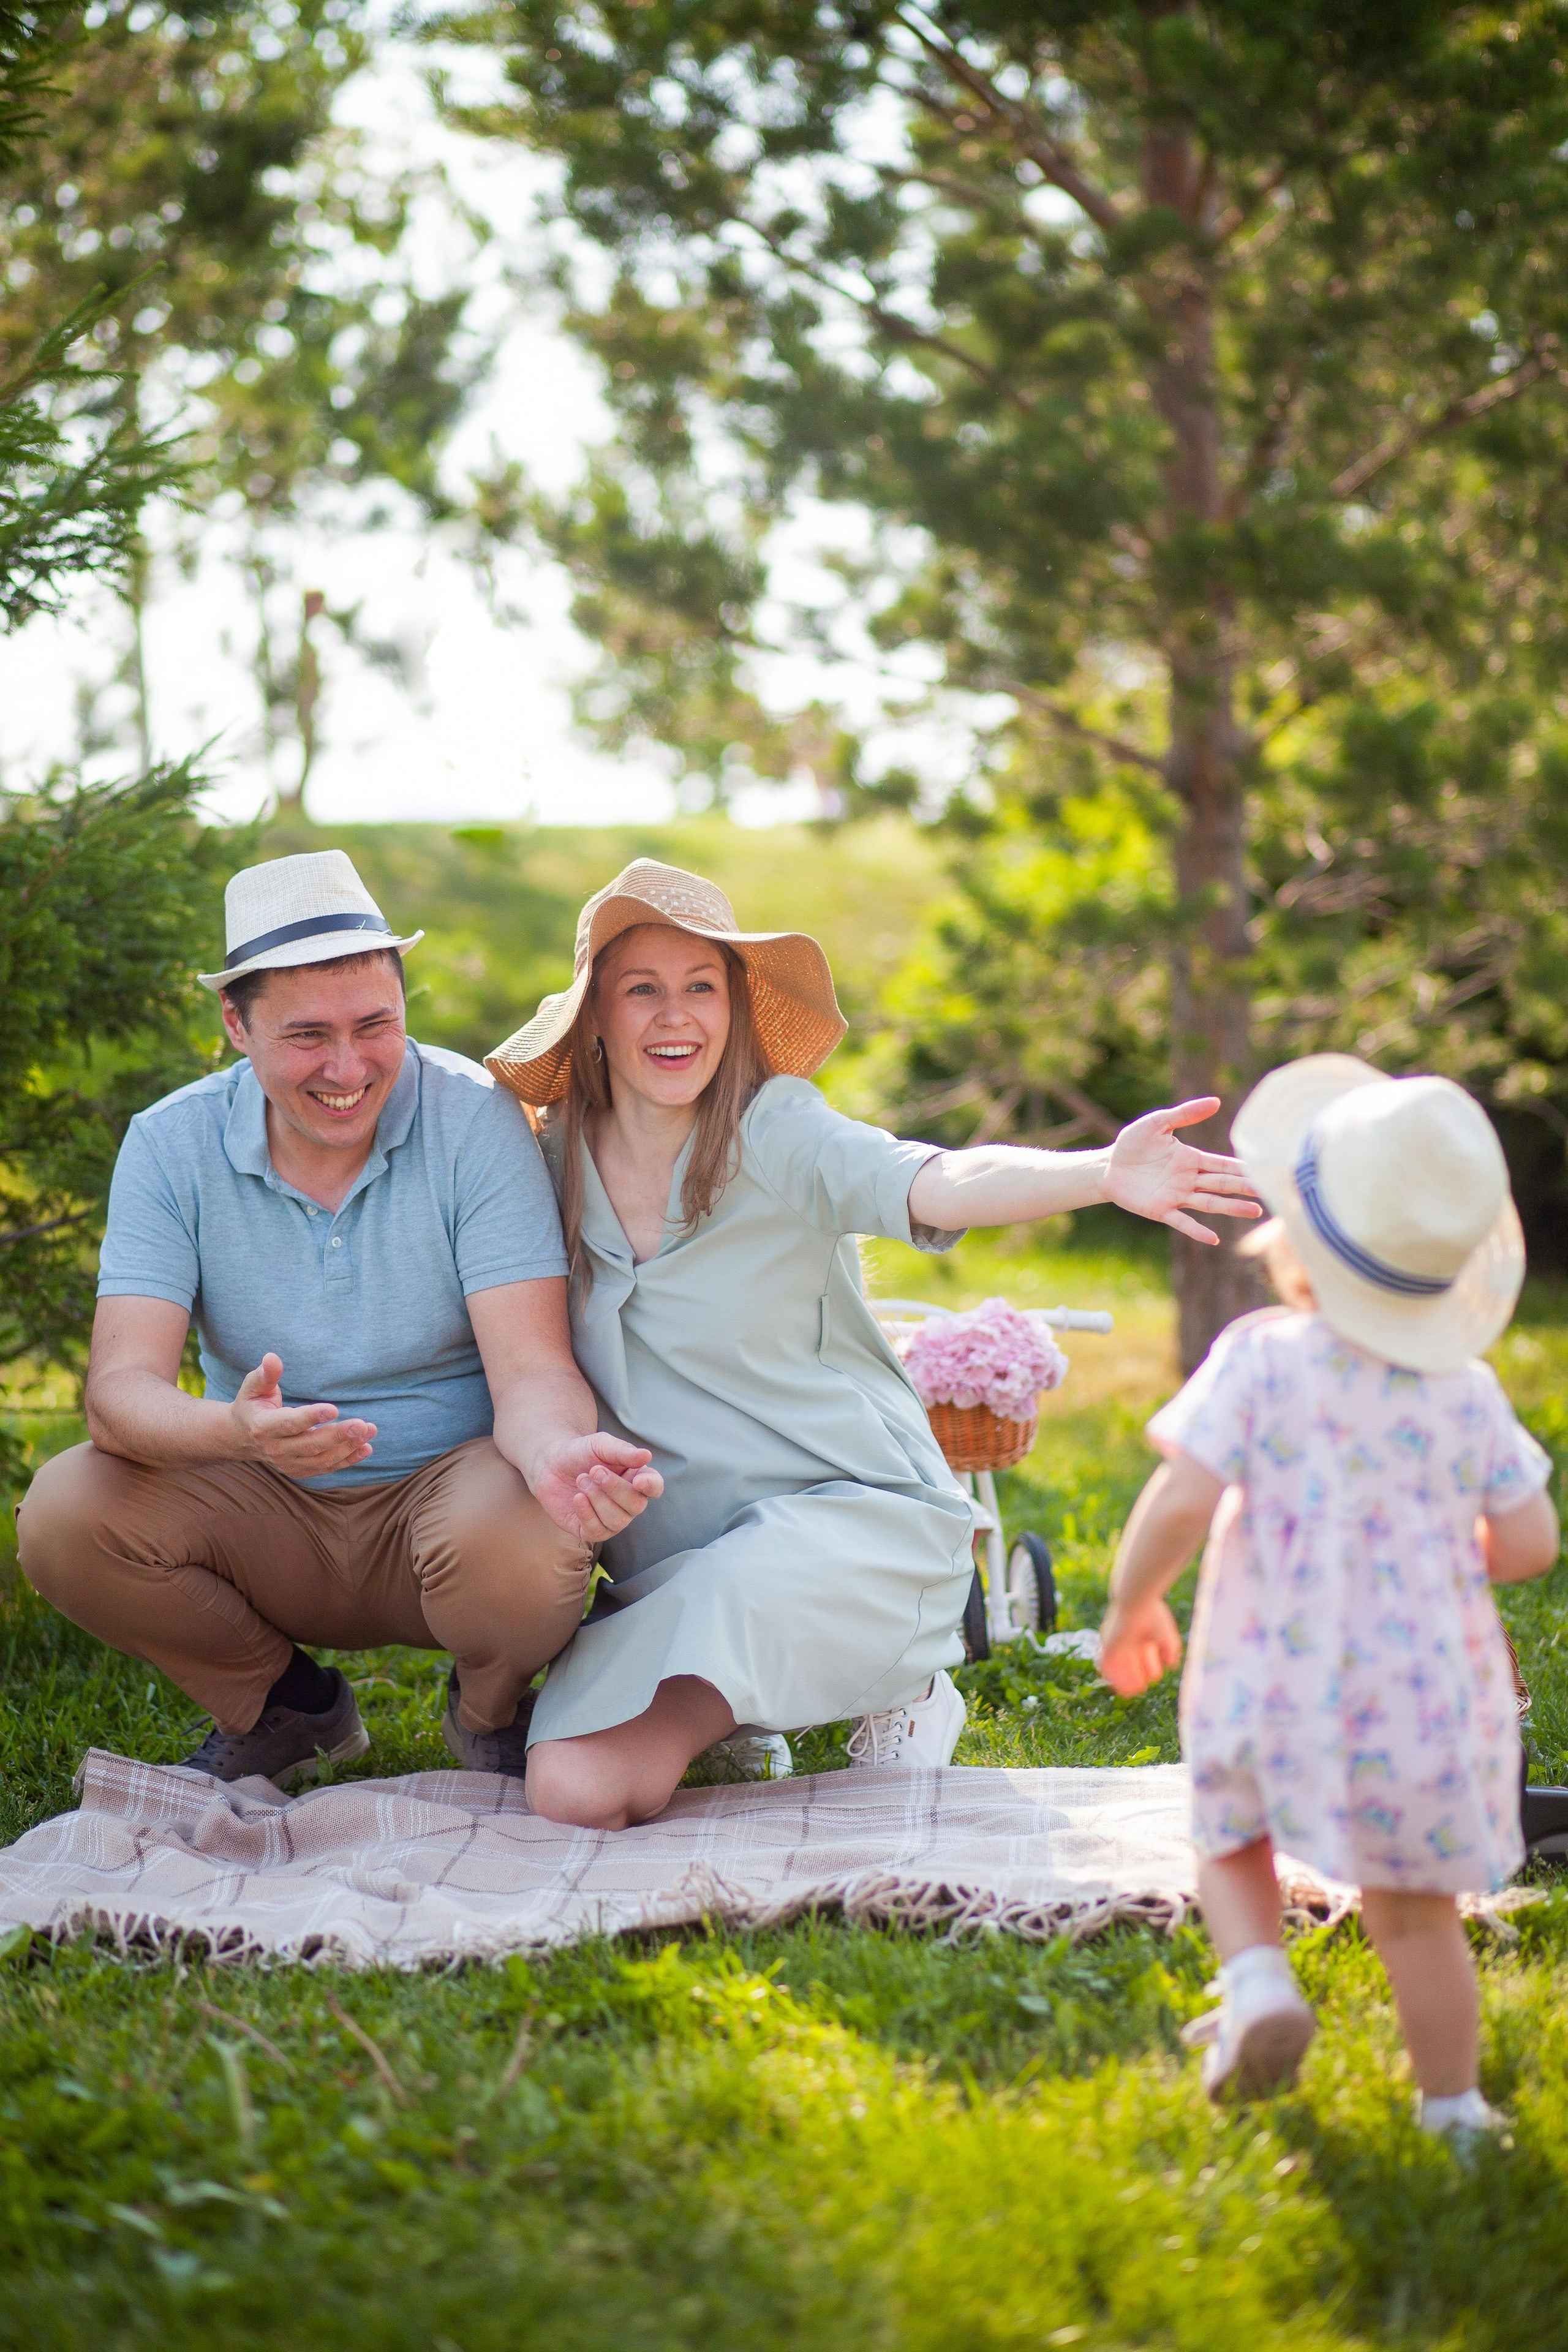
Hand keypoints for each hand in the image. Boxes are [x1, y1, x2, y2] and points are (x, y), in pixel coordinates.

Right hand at [229, 1353, 375, 1476]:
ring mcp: (287, 1463)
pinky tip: (366, 1448)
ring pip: (321, 1459)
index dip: (312, 1417)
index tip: (334, 1409)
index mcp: (263, 1427)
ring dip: (348, 1447)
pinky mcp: (299, 1470)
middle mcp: (275, 1449)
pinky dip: (347, 1460)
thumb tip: (272, 1357)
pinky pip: (326, 1468)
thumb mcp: (253, 1387)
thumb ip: (265, 1375)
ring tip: (369, 1431)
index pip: (291, 1424)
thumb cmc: (252, 1405)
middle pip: (311, 1445)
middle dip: (338, 1436)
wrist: (241, 1437)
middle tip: (362, 1425)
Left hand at [531, 1431, 663, 1544]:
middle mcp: (628, 1502)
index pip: (655, 1487)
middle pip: (636, 1506)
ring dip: (597, 1499)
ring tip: (581, 1480)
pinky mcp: (590, 1529)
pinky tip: (577, 1498)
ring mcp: (611, 1518)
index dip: (651, 1486)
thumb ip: (623, 1451)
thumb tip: (646, 1455)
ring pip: (617, 1521)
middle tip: (593, 1471)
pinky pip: (597, 1531)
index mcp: (636, 1478)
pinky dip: (586, 1513)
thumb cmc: (580, 1453)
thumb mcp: (600, 1445)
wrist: (550, 1465)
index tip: (638, 1481)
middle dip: (614, 1488)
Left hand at [1098, 1594, 1182, 1696]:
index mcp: (1141, 1631)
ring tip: (1132, 1692)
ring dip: (1125, 1679)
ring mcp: (1116, 1641)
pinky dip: (1114, 1677)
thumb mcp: (1166, 1636)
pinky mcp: (1106, 1644)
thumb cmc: (1152, 1616)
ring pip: (1118, 1665)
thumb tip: (1172, 1665)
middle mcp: (1127, 1637)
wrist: (1135, 1603)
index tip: (1155, 1675)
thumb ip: (1170, 1651)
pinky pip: (1106, 1665)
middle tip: (1142, 1687)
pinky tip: (1122, 1687)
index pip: (1144, 1652)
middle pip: (1130, 1660)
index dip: (1149, 1665)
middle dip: (1136, 1674)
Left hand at [1102, 1097, 1261, 1245]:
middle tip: (1269, 1190)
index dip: (1242, 1167)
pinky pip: (1182, 1222)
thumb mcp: (1157, 1123)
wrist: (1106, 1167)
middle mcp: (1189, 1180)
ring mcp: (1177, 1196)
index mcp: (1191, 1159)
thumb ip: (1184, 1114)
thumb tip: (1216, 1102)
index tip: (1265, 1170)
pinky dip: (1197, 1230)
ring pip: (1210, 1203)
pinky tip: (1213, 1239)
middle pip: (1222, 1184)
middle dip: (1244, 1187)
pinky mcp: (1161, 1210)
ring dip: (1231, 1208)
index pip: (1223, 1164)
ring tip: (1254, 1211)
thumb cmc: (1132, 1144)